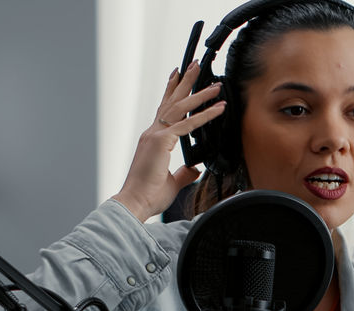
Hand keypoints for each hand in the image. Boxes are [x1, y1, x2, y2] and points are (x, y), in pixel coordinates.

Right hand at [111, 61, 225, 221]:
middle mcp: (152, 133)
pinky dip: (205, 115)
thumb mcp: (172, 182)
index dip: (172, 92)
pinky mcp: (162, 143)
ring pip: (180, 107)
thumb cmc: (148, 195)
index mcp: (153, 140)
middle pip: (171, 101)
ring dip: (198, 92)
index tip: (177, 76)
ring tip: (213, 82)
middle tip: (195, 65)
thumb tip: (193, 168)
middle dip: (184, 82)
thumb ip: (183, 173)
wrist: (135, 203)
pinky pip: (188, 125)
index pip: (164, 111)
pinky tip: (218, 107)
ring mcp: (155, 136)